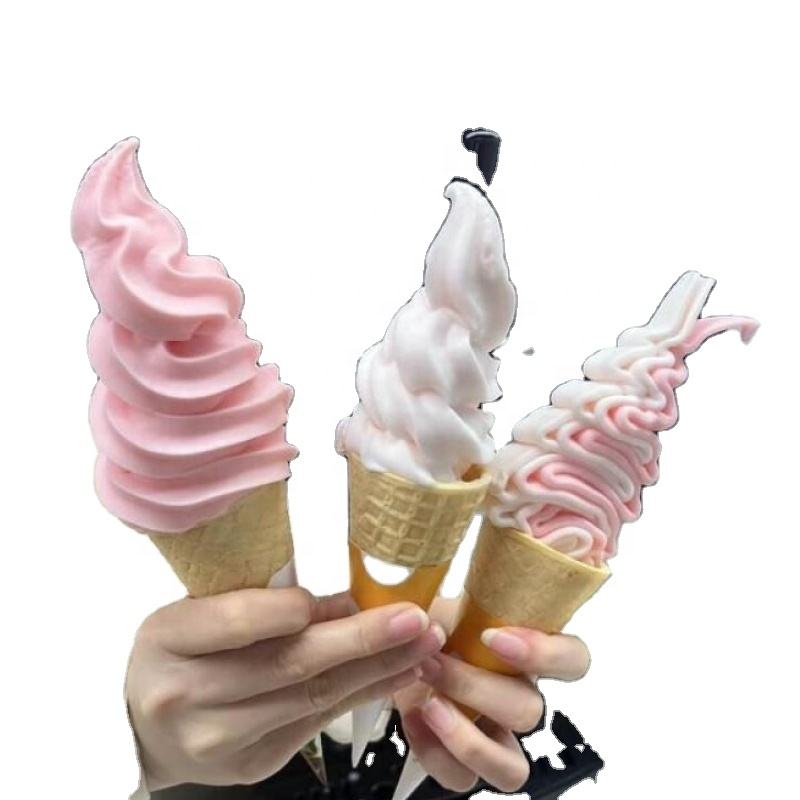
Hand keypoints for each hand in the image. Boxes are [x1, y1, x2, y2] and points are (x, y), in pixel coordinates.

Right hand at [127, 588, 444, 789]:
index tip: (347, 595)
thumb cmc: (180, 651)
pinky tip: (396, 675)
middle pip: (287, 664)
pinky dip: (362, 696)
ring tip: (423, 646)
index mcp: (167, 636)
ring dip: (376, 670)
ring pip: (312, 698)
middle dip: (362, 640)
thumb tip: (345, 601)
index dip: (295, 609)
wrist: (144, 726)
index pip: (237, 620)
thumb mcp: (200, 608)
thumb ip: (261, 602)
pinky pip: (317, 723)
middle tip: (415, 619)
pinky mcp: (251, 765)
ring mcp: (219, 739)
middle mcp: (186, 694)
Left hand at [394, 598, 589, 794]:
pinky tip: (412, 719)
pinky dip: (435, 754)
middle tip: (433, 662)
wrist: (396, 653)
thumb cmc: (430, 623)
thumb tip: (474, 536)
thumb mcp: (449, 594)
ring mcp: (497, 737)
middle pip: (531, 711)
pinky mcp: (465, 765)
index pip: (574, 661)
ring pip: (513, 766)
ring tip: (428, 703)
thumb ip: (468, 581)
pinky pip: (463, 781)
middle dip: (477, 687)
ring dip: (467, 736)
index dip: (546, 654)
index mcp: (528, 653)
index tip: (494, 636)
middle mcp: (520, 697)